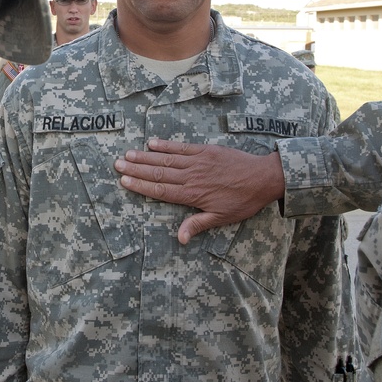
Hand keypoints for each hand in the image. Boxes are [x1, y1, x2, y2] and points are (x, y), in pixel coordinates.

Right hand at [114, 139, 284, 243]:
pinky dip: (166, 145)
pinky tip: (152, 143)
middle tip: (118, 165)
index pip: (161, 190)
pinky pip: (182, 147)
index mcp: (193, 195)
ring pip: (167, 159)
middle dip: (137, 169)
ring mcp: (198, 162)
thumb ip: (198, 224)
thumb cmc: (244, 200)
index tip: (125, 181)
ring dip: (146, 156)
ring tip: (128, 154)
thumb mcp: (222, 217)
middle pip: (159, 172)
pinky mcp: (205, 150)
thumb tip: (179, 238)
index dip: (141, 185)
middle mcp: (192, 177)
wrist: (263, 177)